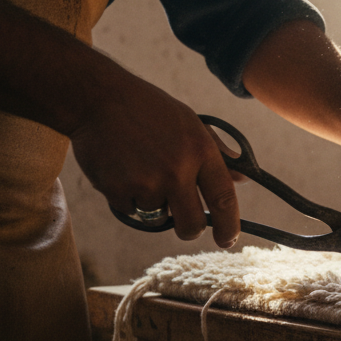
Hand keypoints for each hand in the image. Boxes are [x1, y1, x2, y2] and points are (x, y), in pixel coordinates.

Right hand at [68, 82, 240, 247]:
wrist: (98, 100)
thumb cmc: (149, 110)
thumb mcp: (191, 123)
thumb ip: (216, 152)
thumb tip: (242, 180)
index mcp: (200, 151)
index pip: (224, 198)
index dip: (229, 226)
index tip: (228, 240)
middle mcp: (177, 170)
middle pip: (192, 224)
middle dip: (189, 229)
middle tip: (184, 221)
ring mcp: (147, 182)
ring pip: (158, 218)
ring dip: (153, 205)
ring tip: (142, 172)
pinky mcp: (118, 190)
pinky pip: (131, 211)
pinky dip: (128, 199)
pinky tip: (122, 171)